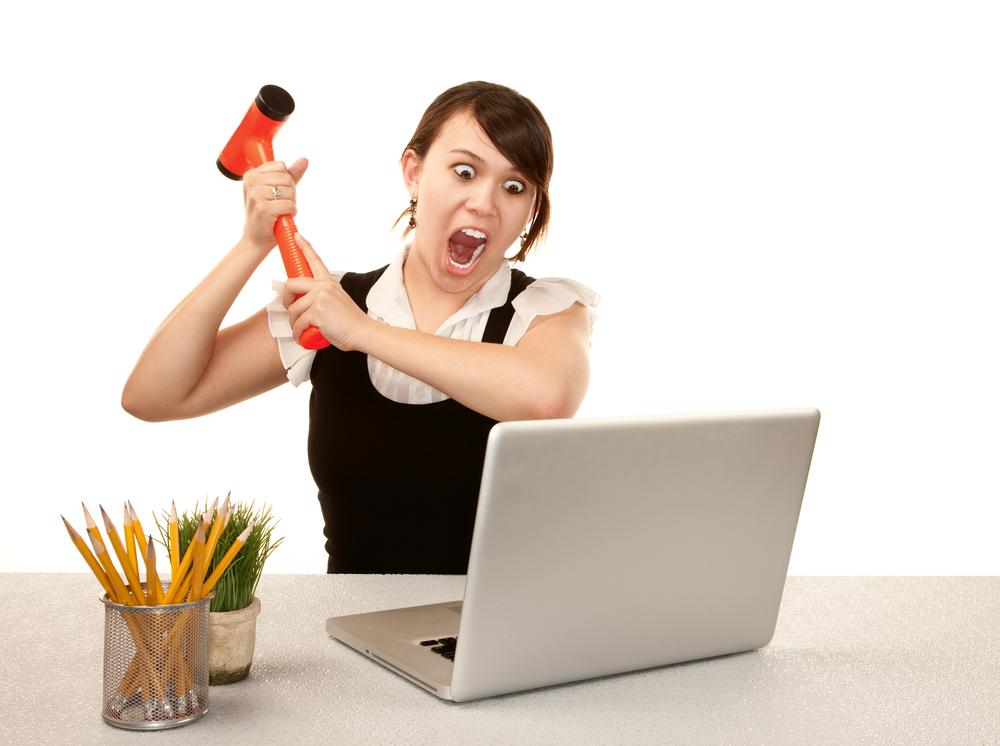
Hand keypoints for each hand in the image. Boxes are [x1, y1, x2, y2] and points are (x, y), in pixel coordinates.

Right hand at [241, 158, 308, 253]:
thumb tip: (304, 160)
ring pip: (290, 190)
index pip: (281, 166)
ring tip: (279, 211)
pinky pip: (290, 204)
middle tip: (278, 204)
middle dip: (289, 192)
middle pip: (287, 177)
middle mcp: (251, 182)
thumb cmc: (266, 216)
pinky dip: (291, 212)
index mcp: (251, 175)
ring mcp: (255, 195)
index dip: (285, 181)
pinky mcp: (263, 208)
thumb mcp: (276, 191)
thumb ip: (291, 174)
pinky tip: (281, 217)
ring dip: (290, 203)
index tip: (275, 193)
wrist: (256, 240)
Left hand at [284, 233, 372, 351]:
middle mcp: (323, 286)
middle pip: (291, 284)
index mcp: (328, 282)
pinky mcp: (317, 311)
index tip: (296, 236)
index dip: (304, 246)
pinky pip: (298, 322)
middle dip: (285, 299)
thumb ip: (321, 297)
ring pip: (293, 309)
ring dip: (294, 323)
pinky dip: (298, 333)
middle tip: (289, 308)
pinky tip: (302, 337)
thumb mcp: (336, 301)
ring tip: (301, 330)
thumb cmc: (349, 321)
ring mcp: (320, 298)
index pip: (314, 260)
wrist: (362, 332)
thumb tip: (303, 303)